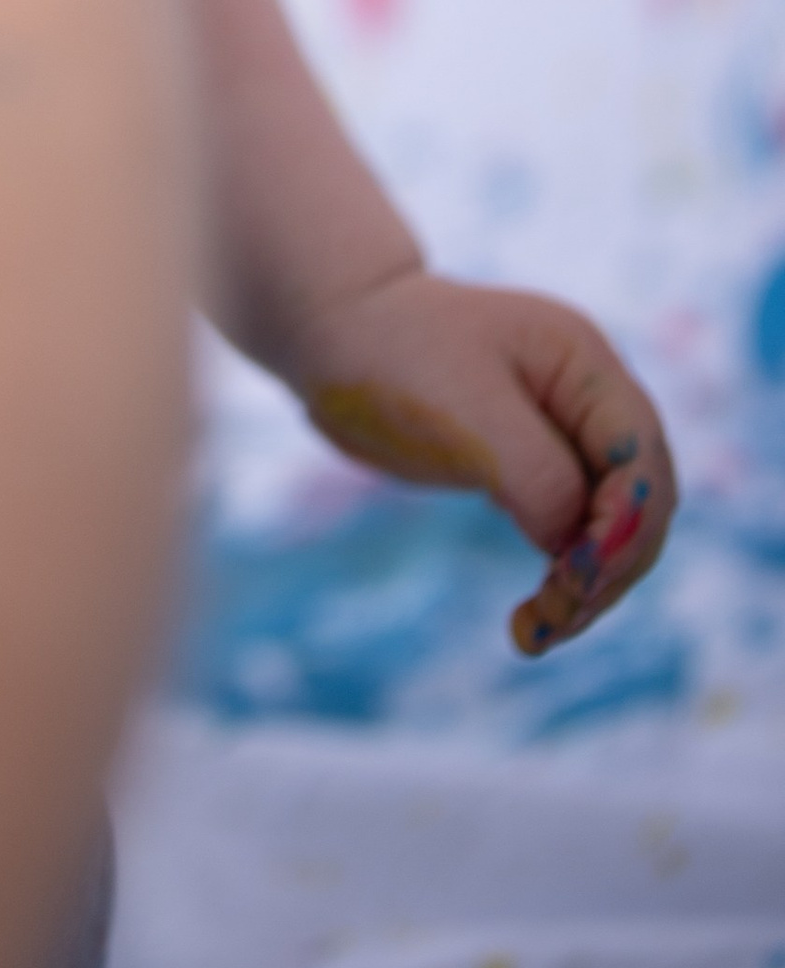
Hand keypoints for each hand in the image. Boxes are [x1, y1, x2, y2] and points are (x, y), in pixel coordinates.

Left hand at [292, 269, 676, 653]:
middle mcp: (585, 396)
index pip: (640, 459)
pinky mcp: (528, 464)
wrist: (329, 332)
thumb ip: (542, 477)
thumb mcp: (471, 418)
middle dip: (610, 568)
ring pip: (609, 526)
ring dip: (588, 586)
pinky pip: (569, 530)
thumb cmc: (393, 359)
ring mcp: (560, 431)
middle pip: (639, 500)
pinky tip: (531, 619)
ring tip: (535, 634)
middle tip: (554, 620)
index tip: (572, 577)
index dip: (624, 526)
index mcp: (584, 363)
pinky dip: (561, 576)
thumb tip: (577, 546)